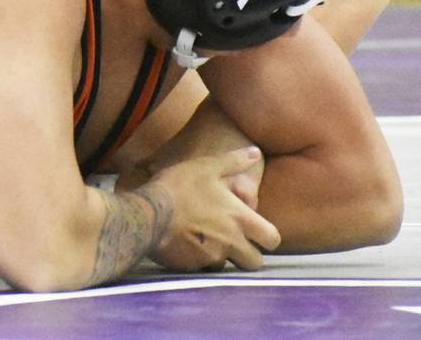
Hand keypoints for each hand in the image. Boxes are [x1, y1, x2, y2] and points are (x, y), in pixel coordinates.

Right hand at [142, 147, 279, 271]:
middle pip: (254, 262)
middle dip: (248, 254)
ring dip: (221, 257)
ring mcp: (211, 257)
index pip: (272, 239)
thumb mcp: (206, 167)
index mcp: (239, 218)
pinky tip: (185, 245)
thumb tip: (255, 152)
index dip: (267, 237)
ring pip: (228, 266)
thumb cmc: (179, 187)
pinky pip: (202, 268)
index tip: (257, 233)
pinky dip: (197, 260)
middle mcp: (231, 242)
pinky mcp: (192, 267)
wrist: (147, 213)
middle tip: (234, 242)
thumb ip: (233, 161)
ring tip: (206, 242)